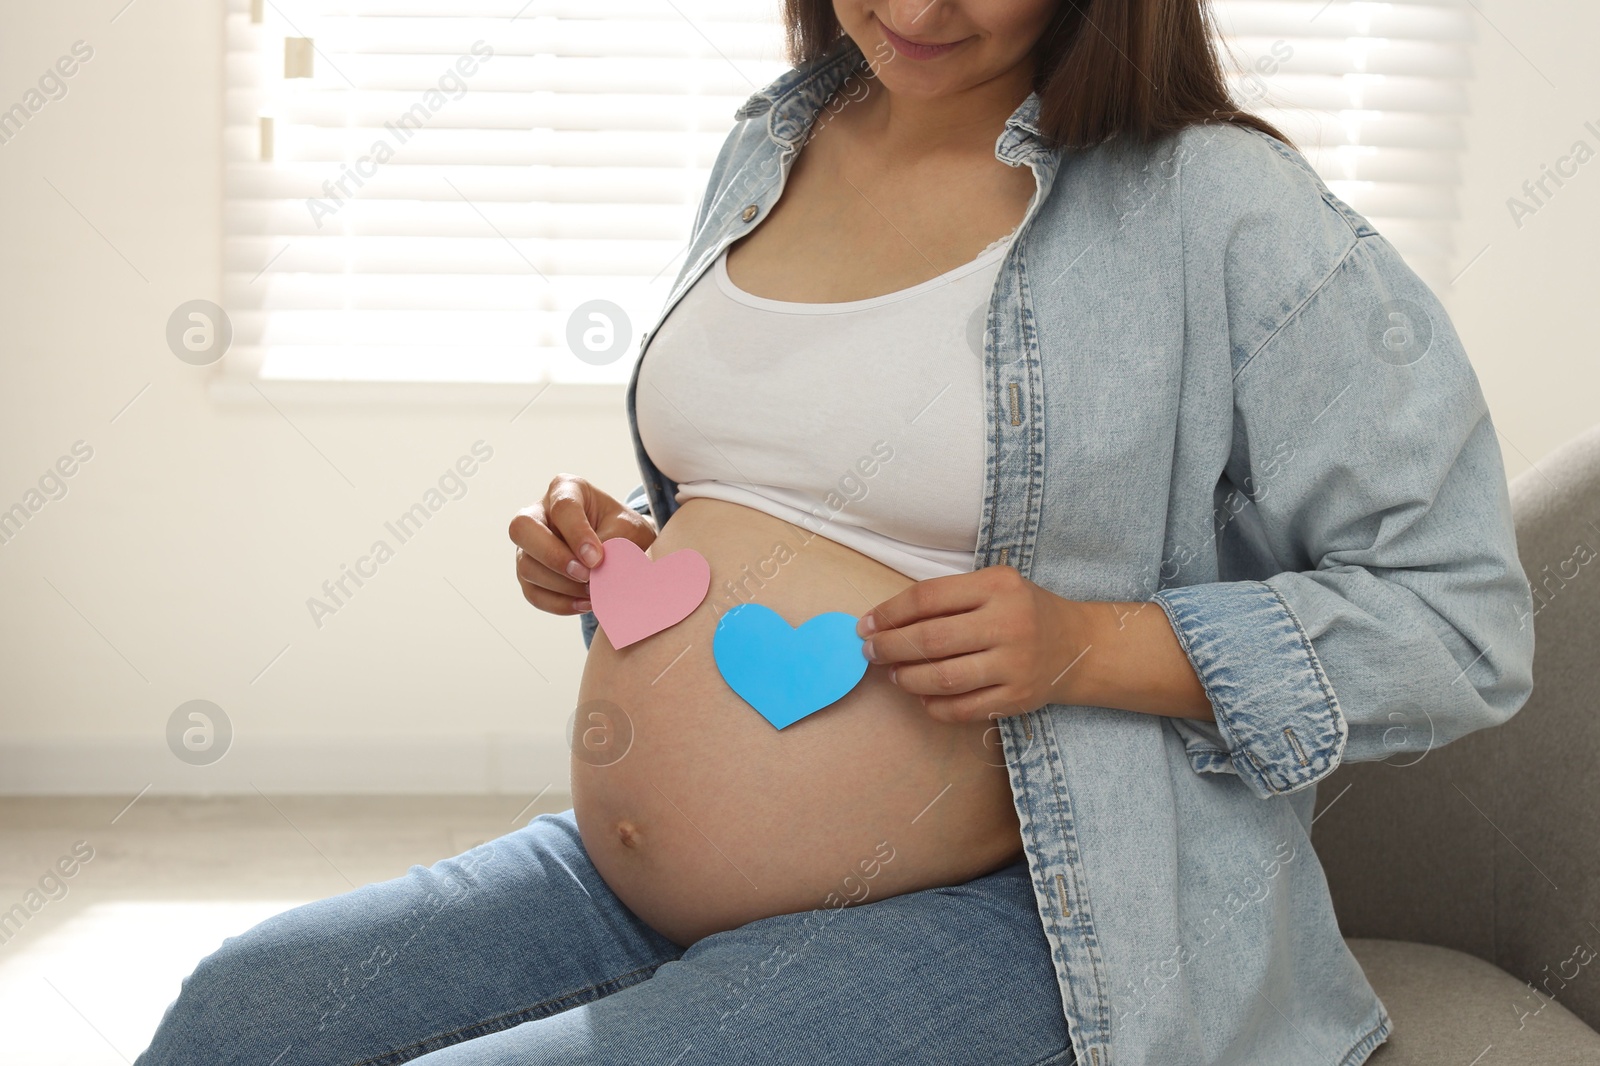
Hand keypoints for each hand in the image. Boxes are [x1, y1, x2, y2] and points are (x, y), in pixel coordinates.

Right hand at [509, 473, 655, 614]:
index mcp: (565, 489)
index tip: (597, 557)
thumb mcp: (628, 528)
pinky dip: (559, 603)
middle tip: (585, 575)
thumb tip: (595, 572)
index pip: (562, 508)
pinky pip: (533, 593)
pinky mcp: (529, 572)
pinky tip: (584, 603)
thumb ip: (613, 543)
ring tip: (593, 592)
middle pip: (522, 529)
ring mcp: (529, 544)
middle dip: (554, 557)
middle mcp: (539, 513)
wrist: (623, 547)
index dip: (578, 534)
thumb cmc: (622, 530)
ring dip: (561, 585)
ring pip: (527, 566)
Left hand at [855, 565, 1086, 723]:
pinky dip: (933, 706)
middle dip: (890, 647)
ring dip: (907, 678)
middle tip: (871, 652)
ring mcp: (1015, 664)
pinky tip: (921, 695)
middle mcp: (1009, 623)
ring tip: (894, 674)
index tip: (866, 625)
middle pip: (931, 639)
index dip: (889, 613)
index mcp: (997, 586)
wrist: (1078, 646)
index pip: (928, 597)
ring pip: (943, 678)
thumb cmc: (1023, 611)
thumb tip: (887, 621)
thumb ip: (948, 598)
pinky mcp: (1017, 698)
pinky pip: (962, 708)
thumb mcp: (994, 587)